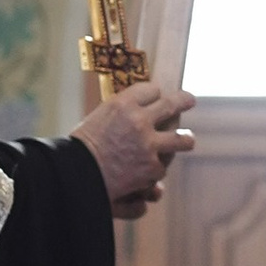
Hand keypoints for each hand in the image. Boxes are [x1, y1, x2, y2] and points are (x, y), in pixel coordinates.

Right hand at [73, 78, 196, 215]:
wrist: (76, 175)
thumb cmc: (80, 148)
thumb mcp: (98, 119)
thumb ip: (120, 114)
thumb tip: (141, 111)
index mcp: (122, 104)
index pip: (151, 89)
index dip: (154, 93)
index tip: (157, 95)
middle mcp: (139, 121)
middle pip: (172, 104)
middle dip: (184, 100)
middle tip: (189, 100)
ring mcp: (149, 145)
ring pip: (181, 139)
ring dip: (185, 139)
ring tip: (187, 139)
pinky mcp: (152, 167)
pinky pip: (162, 166)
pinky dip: (156, 170)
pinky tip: (154, 172)